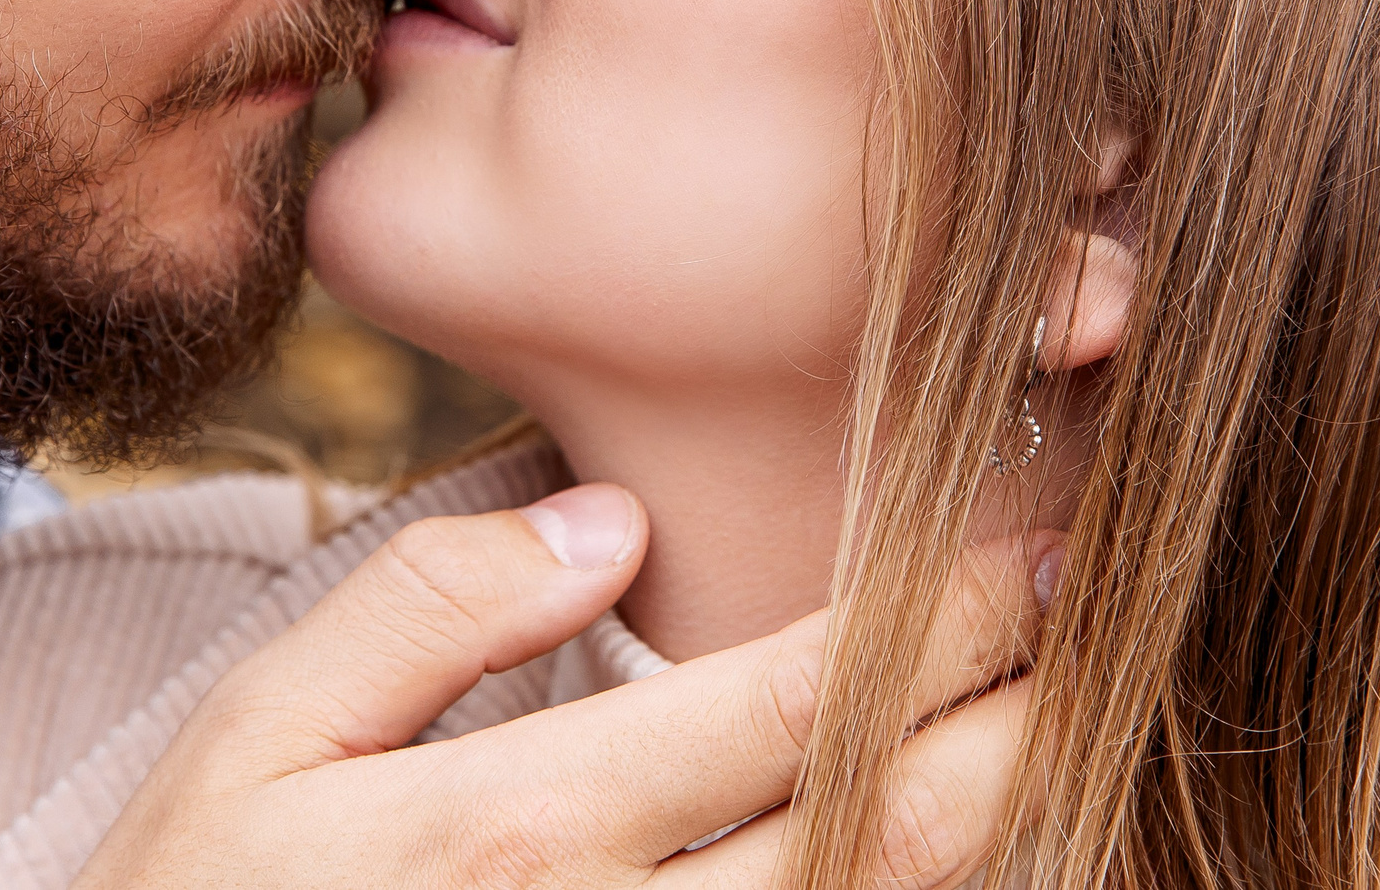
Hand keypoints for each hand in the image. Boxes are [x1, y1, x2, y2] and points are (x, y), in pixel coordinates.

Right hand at [71, 483, 1058, 888]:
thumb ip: (422, 612)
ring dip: (1008, 840)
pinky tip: (969, 855)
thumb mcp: (252, 737)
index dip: (935, 627)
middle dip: (1025, 723)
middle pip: (877, 837)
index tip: (1039, 547)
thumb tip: (606, 524)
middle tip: (1127, 621)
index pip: (781, 710)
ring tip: (1091, 736)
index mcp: (510, 836)